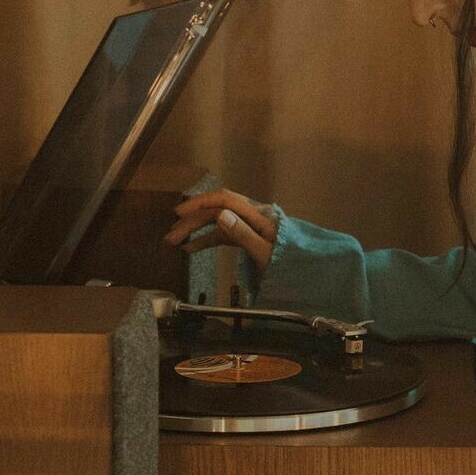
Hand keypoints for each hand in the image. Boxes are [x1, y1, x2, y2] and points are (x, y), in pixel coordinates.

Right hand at [163, 189, 279, 271]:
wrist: (305, 274)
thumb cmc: (290, 265)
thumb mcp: (266, 252)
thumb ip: (244, 234)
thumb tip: (220, 214)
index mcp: (259, 216)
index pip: (225, 200)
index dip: (201, 203)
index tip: (180, 213)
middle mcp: (253, 216)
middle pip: (217, 210)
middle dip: (192, 221)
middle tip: (170, 235)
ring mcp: (250, 226)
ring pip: (217, 221)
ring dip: (196, 229)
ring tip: (174, 240)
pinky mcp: (248, 236)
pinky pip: (224, 234)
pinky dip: (207, 239)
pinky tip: (191, 247)